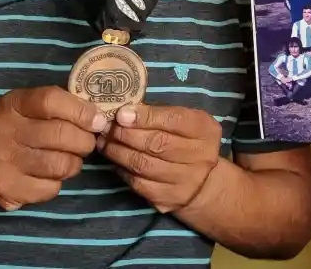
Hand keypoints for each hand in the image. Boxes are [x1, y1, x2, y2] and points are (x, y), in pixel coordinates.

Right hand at [0, 86, 103, 211]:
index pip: (51, 100)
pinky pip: (52, 187)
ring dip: (74, 163)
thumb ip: (58, 106)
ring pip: (61, 164)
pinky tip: (47, 176)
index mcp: (11, 105)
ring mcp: (3, 162)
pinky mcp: (7, 190)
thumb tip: (99, 116)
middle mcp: (4, 131)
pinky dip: (57, 183)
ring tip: (67, 160)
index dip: (81, 111)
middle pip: (61, 134)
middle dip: (85, 141)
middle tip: (86, 143)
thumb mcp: (26, 111)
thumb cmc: (12, 135)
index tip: (98, 121)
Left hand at [102, 104, 222, 212]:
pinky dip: (122, 170)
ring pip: (144, 165)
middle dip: (126, 134)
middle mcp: (201, 157)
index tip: (121, 114)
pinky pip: (139, 183)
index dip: (146, 117)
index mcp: (205, 131)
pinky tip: (114, 161)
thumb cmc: (187, 142)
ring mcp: (185, 181)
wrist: (203, 182)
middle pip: (157, 143)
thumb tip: (125, 112)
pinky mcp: (168, 199)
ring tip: (104, 142)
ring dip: (118, 152)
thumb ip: (161, 114)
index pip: (175, 120)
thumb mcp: (185, 122)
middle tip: (107, 127)